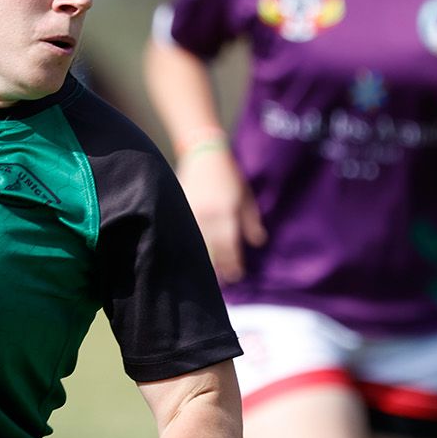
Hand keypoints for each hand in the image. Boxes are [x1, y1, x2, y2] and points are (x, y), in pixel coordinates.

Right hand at [174, 147, 265, 282]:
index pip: (230, 247)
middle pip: (212, 250)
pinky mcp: (179, 209)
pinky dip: (189, 245)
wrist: (203, 154)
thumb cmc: (229, 175)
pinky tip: (192, 254)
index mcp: (225, 213)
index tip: (237, 276)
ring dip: (203, 260)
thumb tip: (257, 243)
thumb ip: (251, 221)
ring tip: (207, 275)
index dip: (233, 264)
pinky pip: (184, 232)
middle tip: (224, 283)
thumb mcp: (245, 197)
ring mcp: (190, 213)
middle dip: (218, 268)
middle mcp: (207, 216)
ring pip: (196, 244)